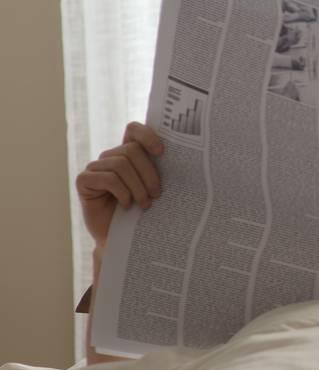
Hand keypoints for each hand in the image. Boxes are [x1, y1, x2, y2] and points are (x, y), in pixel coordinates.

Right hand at [75, 122, 164, 251]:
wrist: (121, 239)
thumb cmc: (141, 213)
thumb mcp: (154, 189)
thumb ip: (160, 171)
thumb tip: (183, 157)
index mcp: (128, 154)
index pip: (133, 130)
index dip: (147, 135)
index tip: (161, 152)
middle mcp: (110, 157)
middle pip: (132, 150)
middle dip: (149, 173)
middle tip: (157, 195)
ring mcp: (95, 168)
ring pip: (121, 164)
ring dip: (137, 186)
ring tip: (144, 204)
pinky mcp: (84, 180)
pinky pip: (107, 178)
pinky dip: (122, 192)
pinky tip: (126, 205)